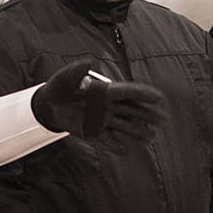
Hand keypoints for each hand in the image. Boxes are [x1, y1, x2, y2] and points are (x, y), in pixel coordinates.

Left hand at [32, 60, 165, 153]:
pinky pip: (108, 139)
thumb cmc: (58, 88)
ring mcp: (103, 119)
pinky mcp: (95, 131)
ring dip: (137, 131)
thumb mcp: (64, 78)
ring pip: (124, 126)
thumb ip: (76, 71)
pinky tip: (125, 150)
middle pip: (131, 109)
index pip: (127, 92)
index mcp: (103, 90)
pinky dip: (116, 145)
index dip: (142, 94)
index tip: (158, 97)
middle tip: (163, 118)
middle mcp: (107, 105)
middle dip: (147, 113)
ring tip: (151, 137)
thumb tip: (88, 62)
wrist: (48, 106)